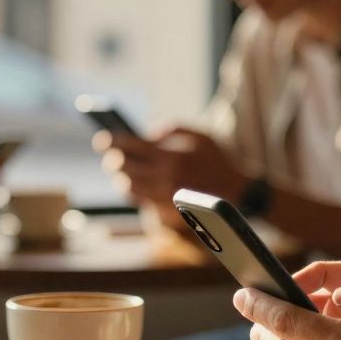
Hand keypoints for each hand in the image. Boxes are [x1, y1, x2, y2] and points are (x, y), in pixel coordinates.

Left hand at [95, 127, 246, 206]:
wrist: (238, 192)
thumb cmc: (219, 160)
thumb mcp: (201, 135)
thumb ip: (172, 128)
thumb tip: (147, 133)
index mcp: (172, 155)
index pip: (132, 146)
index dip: (113, 141)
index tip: (103, 138)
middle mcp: (165, 177)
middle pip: (124, 168)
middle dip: (113, 160)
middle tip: (110, 155)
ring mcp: (165, 196)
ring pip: (128, 188)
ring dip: (121, 178)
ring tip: (122, 171)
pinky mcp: (167, 210)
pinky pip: (140, 201)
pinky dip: (134, 191)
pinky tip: (135, 184)